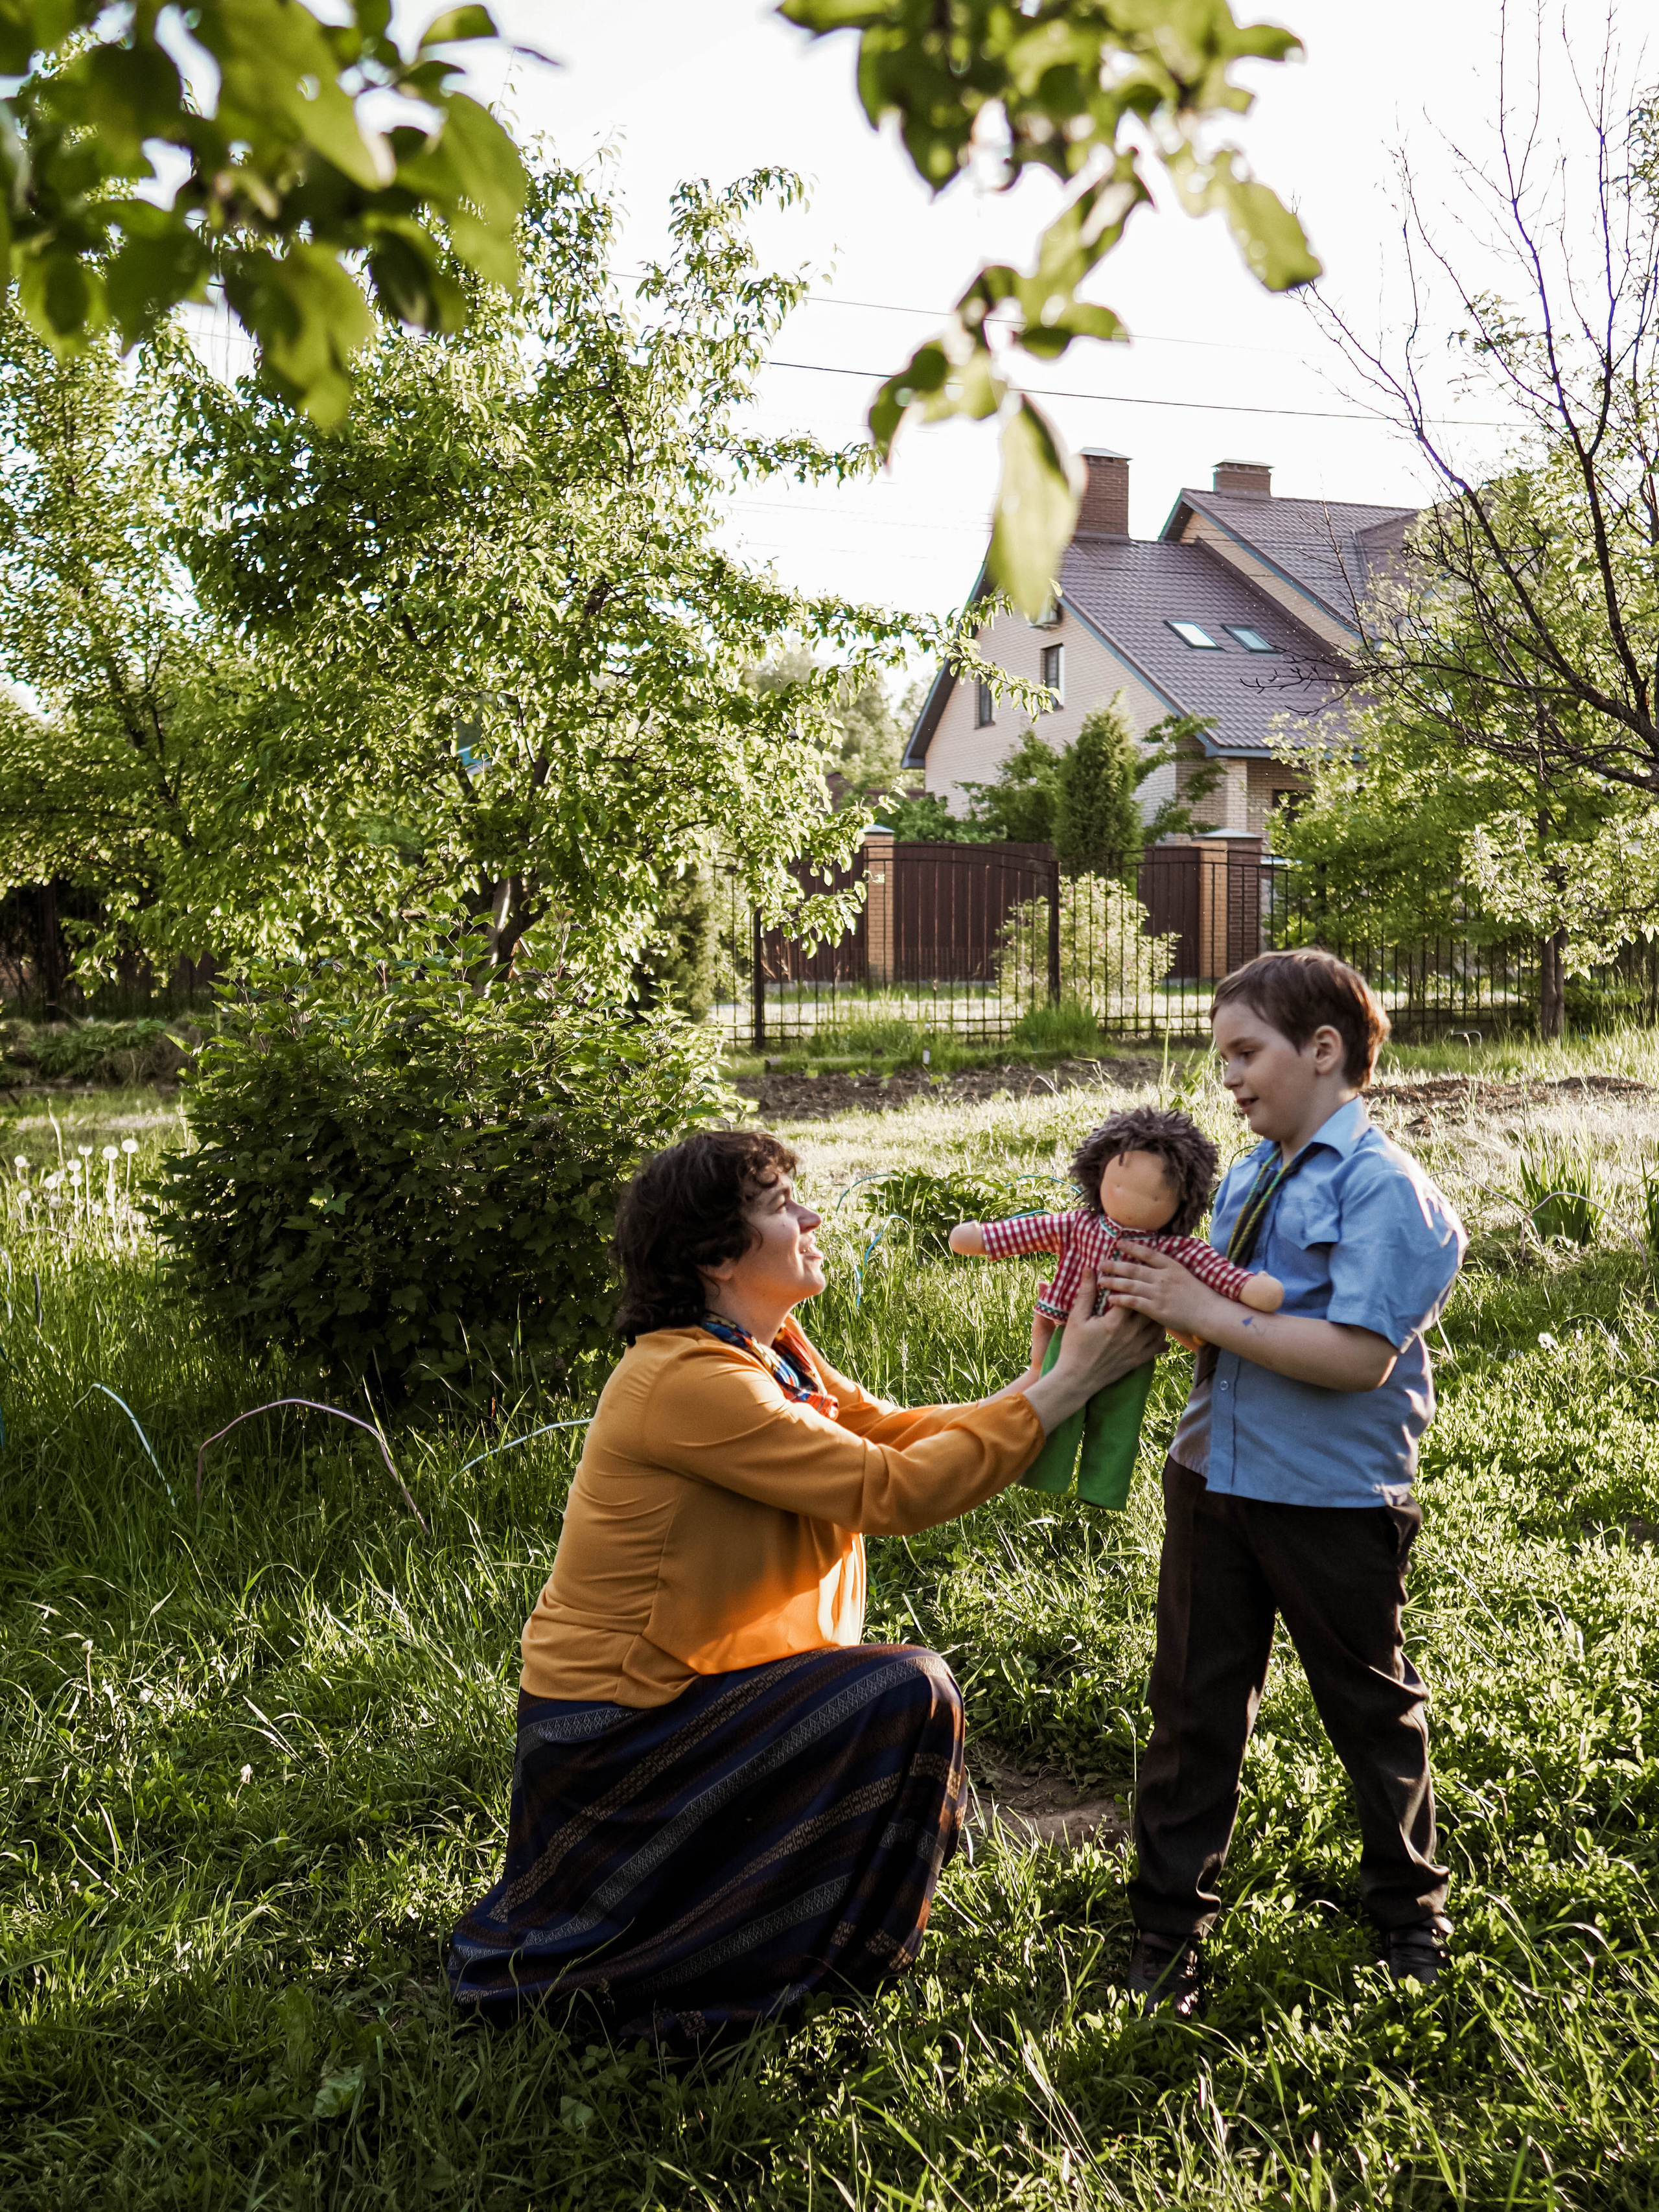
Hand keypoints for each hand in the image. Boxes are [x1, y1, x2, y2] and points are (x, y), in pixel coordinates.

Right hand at [1020, 1269, 1164, 1434]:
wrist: (1076, 1379)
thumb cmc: (1074, 1347)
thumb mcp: (1077, 1317)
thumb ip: (1086, 1293)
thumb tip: (1090, 1269)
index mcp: (1116, 1322)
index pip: (1132, 1295)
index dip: (1132, 1283)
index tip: (1130, 1275)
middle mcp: (1131, 1334)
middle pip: (1149, 1309)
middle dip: (1148, 1296)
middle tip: (1148, 1286)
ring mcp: (1137, 1348)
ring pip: (1157, 1327)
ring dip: (1157, 1315)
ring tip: (1155, 1305)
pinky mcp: (1138, 1360)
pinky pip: (1157, 1346)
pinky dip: (1161, 1337)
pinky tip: (1160, 1330)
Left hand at [1103, 1242, 1232, 1338]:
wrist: (1209, 1312)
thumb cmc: (1199, 1295)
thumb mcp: (1184, 1275)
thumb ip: (1167, 1270)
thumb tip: (1151, 1267)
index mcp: (1171, 1266)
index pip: (1147, 1253)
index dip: (1131, 1247)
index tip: (1117, 1243)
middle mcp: (1163, 1277)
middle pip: (1133, 1268)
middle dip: (1114, 1265)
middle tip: (1100, 1263)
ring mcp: (1159, 1293)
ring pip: (1130, 1285)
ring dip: (1113, 1282)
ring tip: (1101, 1280)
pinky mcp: (1156, 1309)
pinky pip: (1133, 1302)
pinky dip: (1120, 1299)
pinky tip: (1110, 1298)